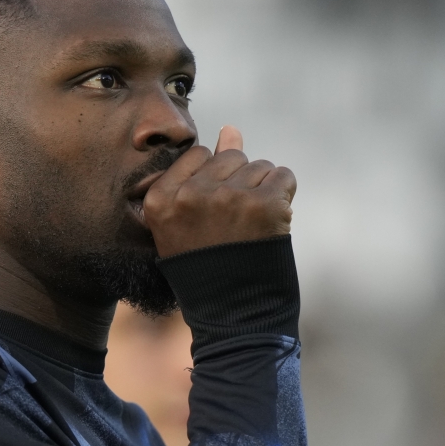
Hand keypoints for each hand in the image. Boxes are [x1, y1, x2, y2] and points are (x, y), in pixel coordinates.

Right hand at [143, 125, 296, 257]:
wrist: (235, 316)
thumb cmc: (208, 268)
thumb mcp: (187, 221)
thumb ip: (203, 172)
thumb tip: (231, 129)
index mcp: (161, 199)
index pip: (198, 155)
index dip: (213, 179)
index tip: (214, 209)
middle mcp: (191, 194)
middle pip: (229, 157)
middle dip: (239, 182)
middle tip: (235, 222)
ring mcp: (229, 198)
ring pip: (259, 166)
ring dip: (262, 190)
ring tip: (252, 226)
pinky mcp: (264, 205)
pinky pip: (283, 176)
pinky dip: (283, 195)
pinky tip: (272, 221)